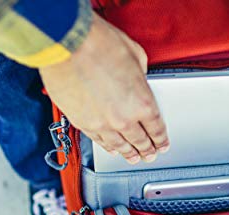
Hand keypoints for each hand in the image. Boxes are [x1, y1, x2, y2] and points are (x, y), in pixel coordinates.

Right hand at [40, 12, 169, 163]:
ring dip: (128, 153)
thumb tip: (138, 80)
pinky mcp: (81, 122)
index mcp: (142, 102)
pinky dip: (107, 146)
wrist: (66, 44)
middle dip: (147, 149)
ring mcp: (101, 123)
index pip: (156, 128)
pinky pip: (98, 140)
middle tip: (150, 154)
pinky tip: (111, 148)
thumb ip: (140, 75)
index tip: (162, 144)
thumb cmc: (98, 44)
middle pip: (139, 141)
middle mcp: (123, 118)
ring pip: (118, 145)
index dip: (161, 139)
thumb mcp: (135, 55)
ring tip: (133, 157)